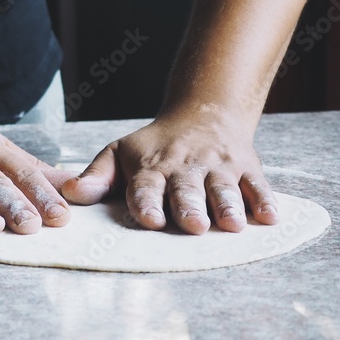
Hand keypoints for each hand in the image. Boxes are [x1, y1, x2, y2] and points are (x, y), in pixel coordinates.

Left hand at [61, 112, 278, 233]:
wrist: (202, 114)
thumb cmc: (154, 146)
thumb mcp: (119, 153)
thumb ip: (96, 177)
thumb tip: (69, 194)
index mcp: (151, 167)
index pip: (146, 186)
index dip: (147, 202)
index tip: (150, 219)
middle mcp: (185, 167)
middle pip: (187, 190)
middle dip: (189, 206)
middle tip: (193, 225)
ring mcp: (218, 167)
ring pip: (223, 188)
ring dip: (227, 206)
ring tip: (230, 225)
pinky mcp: (246, 168)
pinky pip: (258, 185)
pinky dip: (265, 200)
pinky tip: (270, 218)